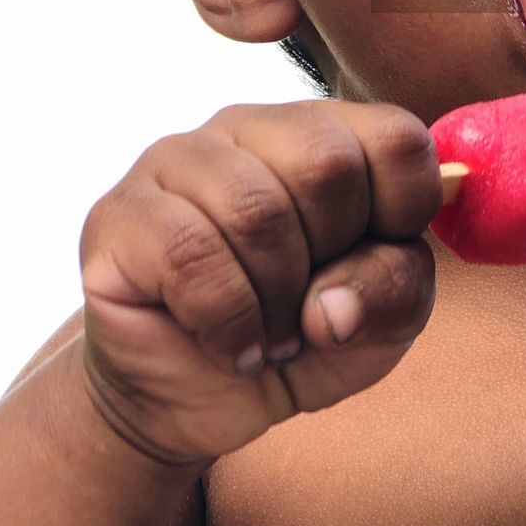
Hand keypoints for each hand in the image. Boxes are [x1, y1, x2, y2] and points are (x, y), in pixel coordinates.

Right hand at [78, 100, 439, 467]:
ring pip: (256, 210)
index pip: (396, 137)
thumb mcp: (384, 320)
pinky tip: (227, 342)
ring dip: (278, 301)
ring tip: (271, 328)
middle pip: (328, 163)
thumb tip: (333, 302)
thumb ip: (396, 288)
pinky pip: (192, 255)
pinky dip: (228, 322)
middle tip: (310, 301)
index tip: (374, 259)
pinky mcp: (121, 214)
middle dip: (332, 258)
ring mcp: (179, 160)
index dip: (404, 214)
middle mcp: (252, 127)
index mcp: (328, 131)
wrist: (200, 398)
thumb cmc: (304, 334)